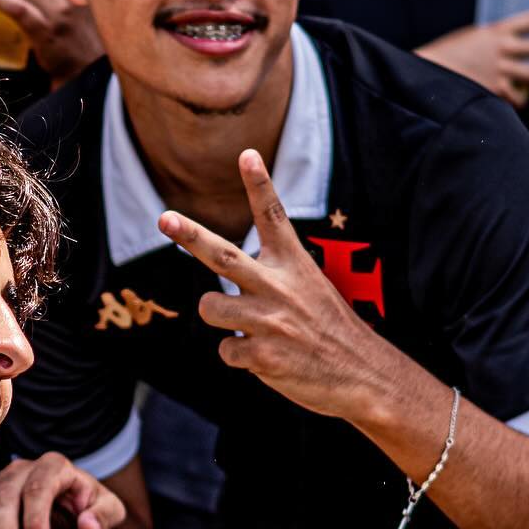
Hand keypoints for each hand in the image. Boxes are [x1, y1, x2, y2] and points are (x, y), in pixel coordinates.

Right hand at [0, 453, 125, 528]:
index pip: (41, 488)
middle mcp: (25, 469)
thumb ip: (104, 515)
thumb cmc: (94, 510)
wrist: (80, 508)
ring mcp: (2, 479)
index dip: (36, 518)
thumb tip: (88, 526)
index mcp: (56, 468)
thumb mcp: (110, 511)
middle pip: (8, 494)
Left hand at [159, 150, 397, 419]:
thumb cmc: (330, 330)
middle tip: (165, 219)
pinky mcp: (262, 356)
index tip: (247, 154)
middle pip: (222, 254)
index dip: (259, 184)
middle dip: (190, 235)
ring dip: (220, 316)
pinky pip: (226, 350)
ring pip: (210, 307)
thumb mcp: (311, 288)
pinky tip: (267, 358)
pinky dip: (240, 357)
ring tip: (251, 327)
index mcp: (294, 265)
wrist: (363, 374)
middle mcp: (279, 287)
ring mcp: (269, 321)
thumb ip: (272, 276)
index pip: (273, 217)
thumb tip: (224, 277)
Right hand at [416, 9, 528, 107]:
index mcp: (495, 31)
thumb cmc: (446, 54)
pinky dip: (520, 99)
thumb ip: (488, 42)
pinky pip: (518, 97)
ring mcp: (501, 70)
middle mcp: (503, 49)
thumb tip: (499, 48)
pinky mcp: (496, 90)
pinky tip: (520, 100)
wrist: (431, 73)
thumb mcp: (470, 38)